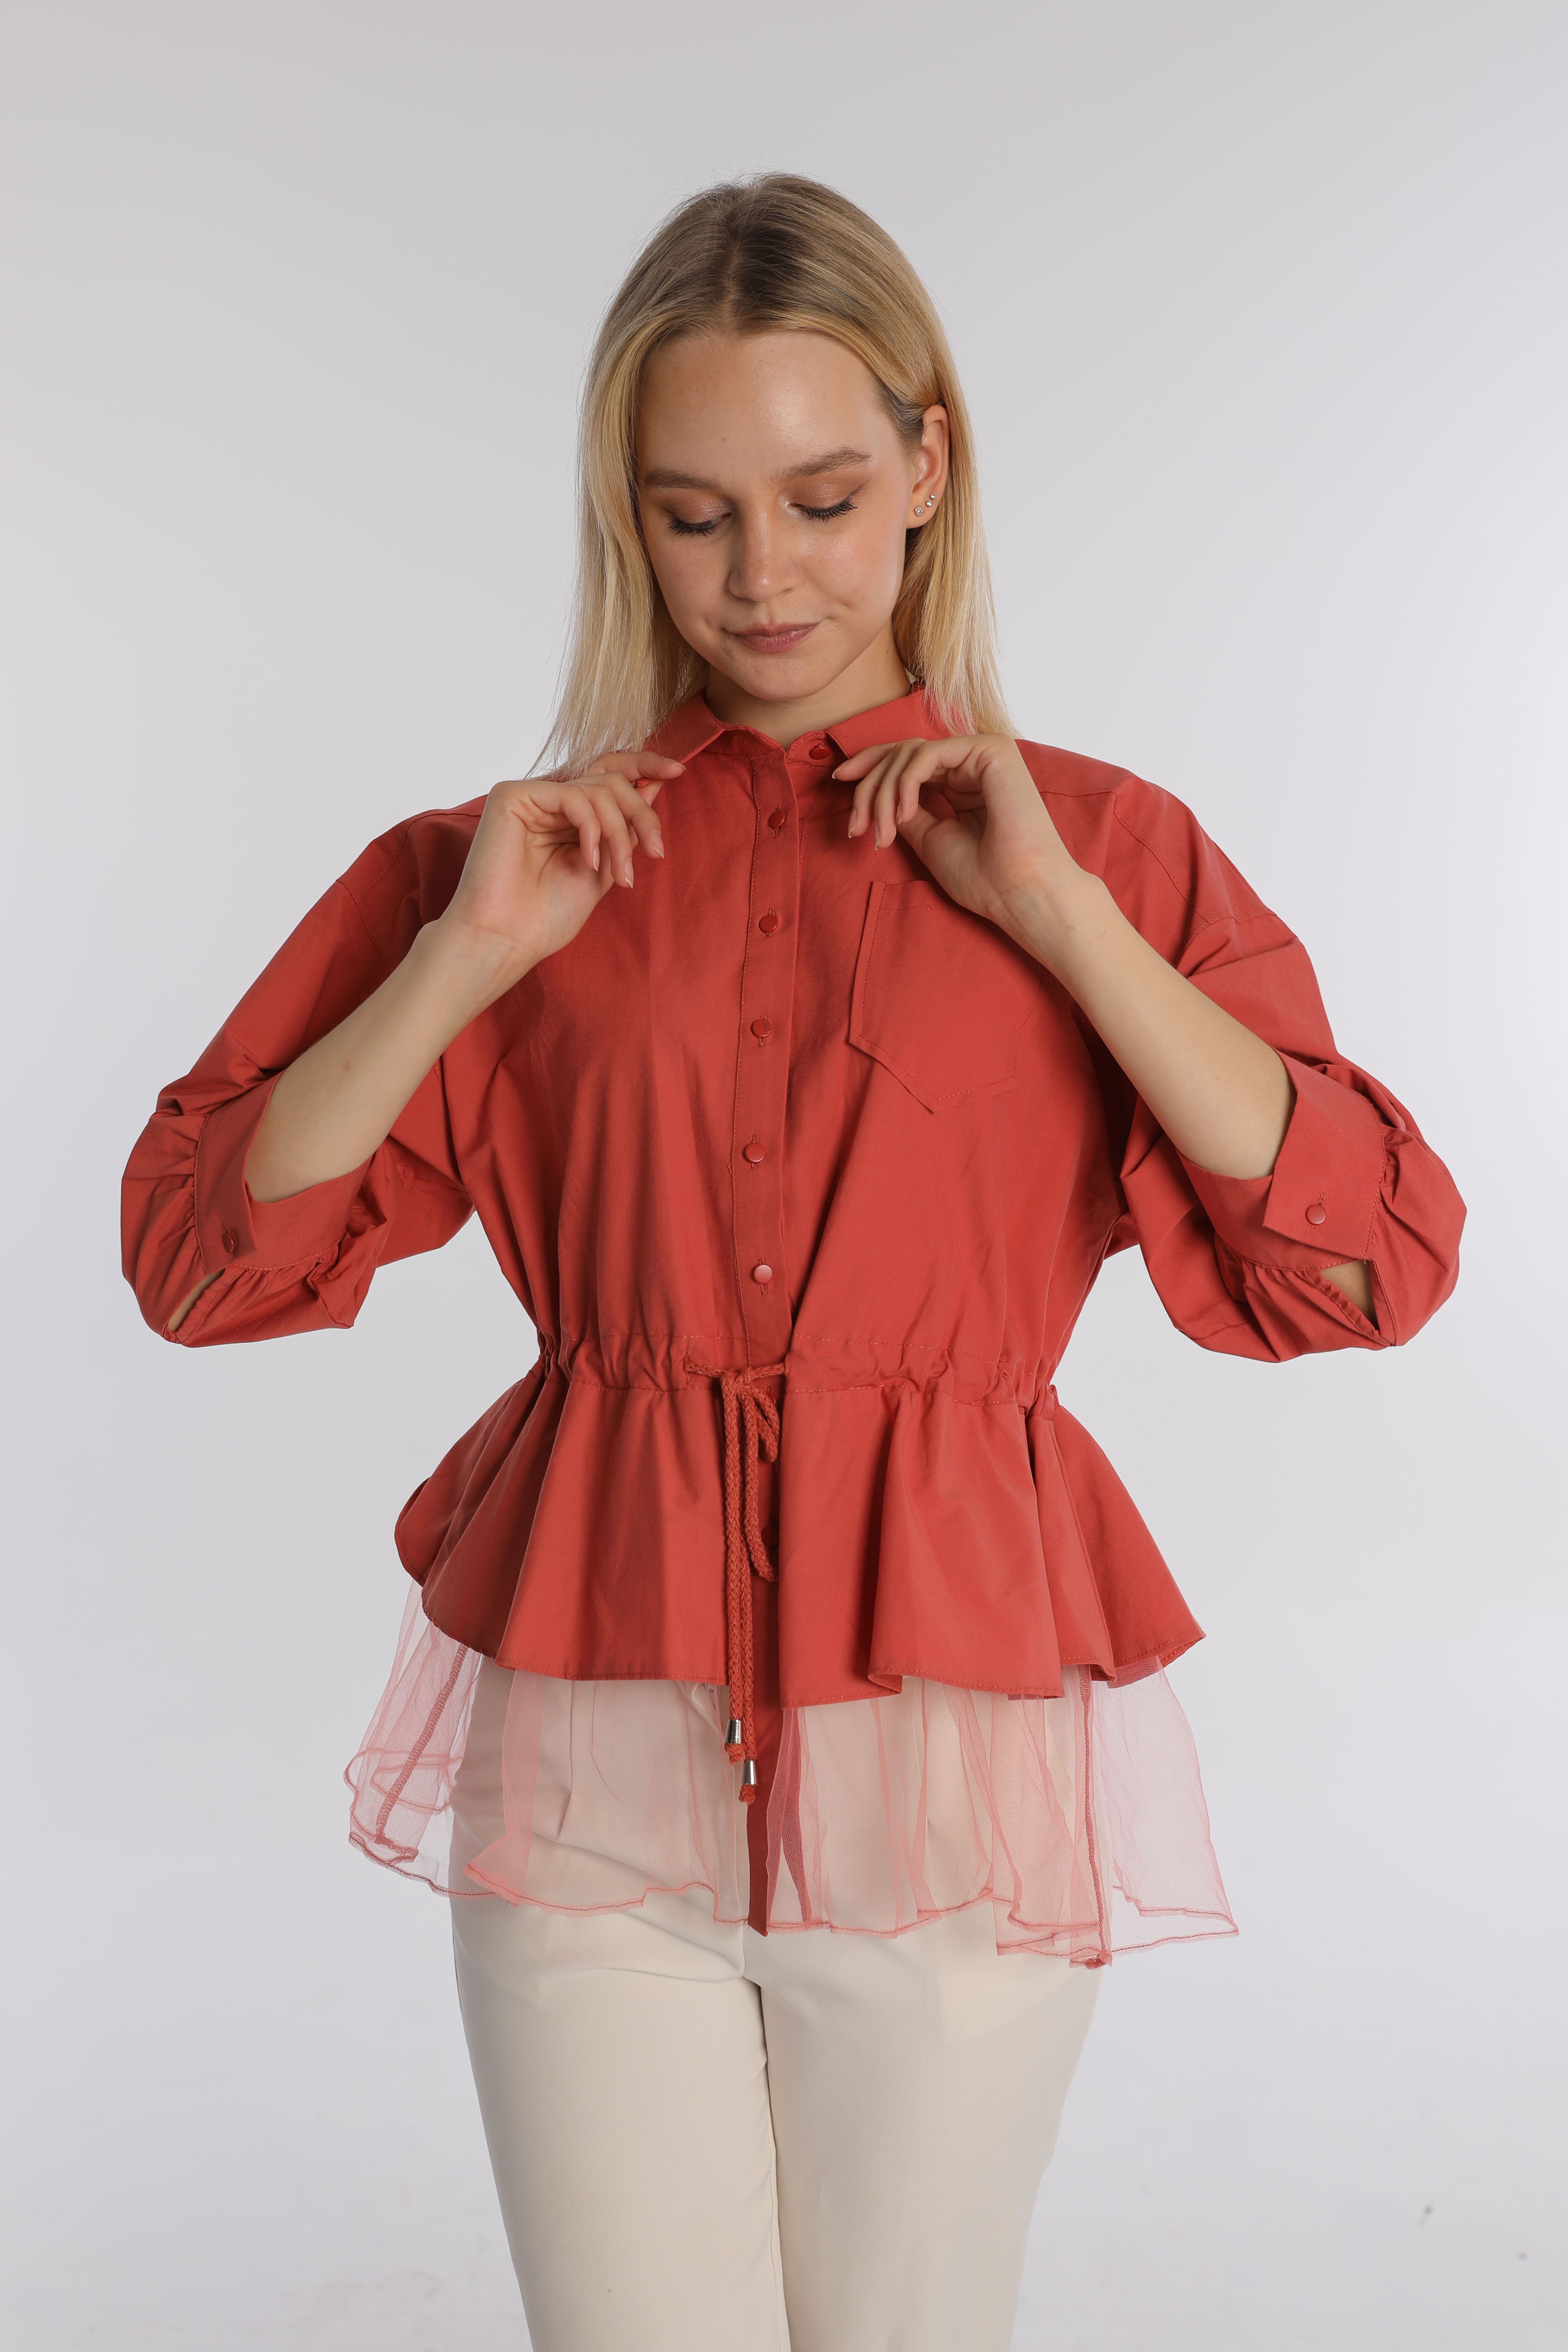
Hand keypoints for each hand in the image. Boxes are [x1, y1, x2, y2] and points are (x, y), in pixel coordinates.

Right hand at [437, 750, 683, 988]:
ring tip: (621, 875)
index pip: (608, 773)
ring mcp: (531, 795)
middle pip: (611, 779)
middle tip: (655, 851)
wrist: (508, 939)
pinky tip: (588, 860)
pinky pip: (573, 797)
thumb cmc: (548, 915)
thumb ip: (624, 827)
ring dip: (620, 833)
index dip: (644, 765)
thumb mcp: (605, 866)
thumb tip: (654, 784)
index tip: (678, 770)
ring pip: (599, 789)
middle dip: (642, 815)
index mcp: (568, 815)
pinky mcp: (512, 795)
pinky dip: (592, 829)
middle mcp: (549, 800)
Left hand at [835, 734, 1085, 957]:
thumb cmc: (983, 877)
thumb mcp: (929, 838)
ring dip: (884, 793)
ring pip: (911, 753)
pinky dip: (905, 783)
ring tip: (880, 833)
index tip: (838, 784)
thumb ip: (907, 810)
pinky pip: (928, 754)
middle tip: (854, 827)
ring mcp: (984, 752)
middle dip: (869, 787)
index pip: (909, 760)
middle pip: (903, 754)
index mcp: (964, 779)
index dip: (870, 767)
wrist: (1021, 894)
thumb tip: (877, 793)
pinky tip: (901, 815)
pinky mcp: (991, 750)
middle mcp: (975, 761)